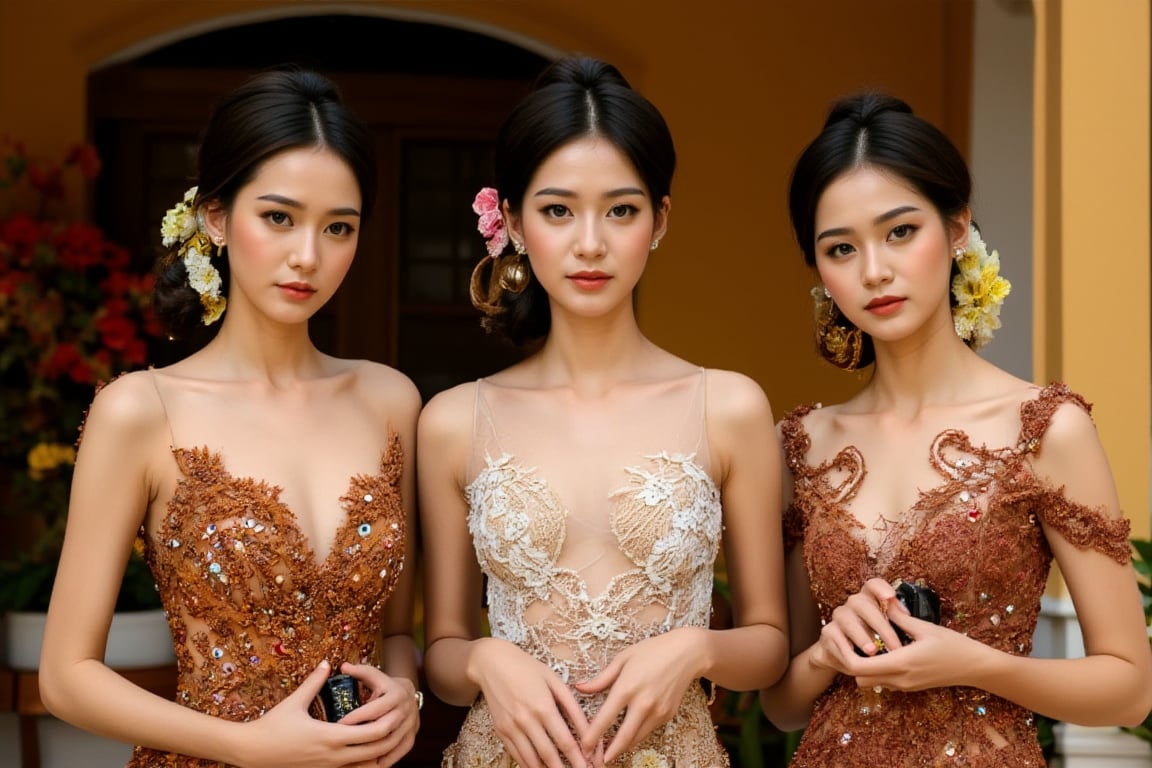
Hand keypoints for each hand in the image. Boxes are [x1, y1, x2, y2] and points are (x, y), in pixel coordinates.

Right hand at [238, 661, 395, 767]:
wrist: (252, 753)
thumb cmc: (272, 726)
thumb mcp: (294, 701)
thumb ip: (314, 681)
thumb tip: (327, 663)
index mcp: (331, 737)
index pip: (371, 733)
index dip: (386, 723)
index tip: (393, 711)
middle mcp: (333, 756)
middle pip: (374, 752)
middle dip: (388, 739)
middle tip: (396, 723)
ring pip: (364, 766)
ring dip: (376, 753)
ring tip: (382, 737)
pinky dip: (361, 763)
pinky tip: (363, 751)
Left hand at [334, 663, 419, 767]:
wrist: (408, 692)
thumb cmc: (384, 684)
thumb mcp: (373, 675)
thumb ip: (359, 671)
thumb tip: (342, 666)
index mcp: (397, 693)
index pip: (377, 707)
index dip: (359, 716)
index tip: (340, 723)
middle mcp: (407, 709)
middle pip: (387, 726)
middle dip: (364, 735)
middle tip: (344, 741)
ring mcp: (411, 724)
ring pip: (393, 740)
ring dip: (375, 749)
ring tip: (354, 755)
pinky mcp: (412, 736)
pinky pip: (402, 750)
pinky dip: (388, 758)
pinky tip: (372, 764)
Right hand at [472, 638, 591, 767]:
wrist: (492, 663)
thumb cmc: (527, 668)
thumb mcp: (554, 680)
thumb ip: (571, 706)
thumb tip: (587, 729)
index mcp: (543, 706)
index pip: (565, 741)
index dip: (578, 758)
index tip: (588, 767)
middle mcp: (526, 720)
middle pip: (549, 755)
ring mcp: (511, 728)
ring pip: (531, 761)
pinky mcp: (501, 731)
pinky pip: (517, 756)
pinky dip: (529, 766)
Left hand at [574, 628, 704, 763]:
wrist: (687, 653)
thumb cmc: (652, 651)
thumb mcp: (623, 659)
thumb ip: (601, 678)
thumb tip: (579, 687)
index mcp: (627, 687)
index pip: (605, 719)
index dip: (592, 736)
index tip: (583, 746)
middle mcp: (643, 703)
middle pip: (623, 737)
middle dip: (609, 753)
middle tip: (597, 761)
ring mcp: (657, 711)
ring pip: (636, 738)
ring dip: (622, 747)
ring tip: (609, 751)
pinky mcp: (667, 715)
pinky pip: (648, 730)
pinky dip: (636, 735)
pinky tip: (627, 734)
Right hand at [809, 577, 904, 674]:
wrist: (845, 657)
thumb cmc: (873, 641)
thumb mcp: (888, 633)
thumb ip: (897, 623)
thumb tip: (909, 618)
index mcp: (869, 600)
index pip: (873, 585)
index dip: (881, 588)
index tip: (890, 597)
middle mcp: (852, 604)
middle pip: (861, 603)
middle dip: (879, 625)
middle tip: (894, 646)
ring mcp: (839, 616)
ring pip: (847, 620)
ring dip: (861, 637)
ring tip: (873, 651)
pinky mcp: (827, 631)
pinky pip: (835, 638)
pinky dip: (846, 650)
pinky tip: (855, 660)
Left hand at [851, 610, 981, 692]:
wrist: (975, 667)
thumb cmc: (953, 645)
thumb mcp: (924, 627)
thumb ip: (899, 617)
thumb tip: (880, 601)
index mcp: (901, 663)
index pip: (859, 668)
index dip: (847, 654)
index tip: (846, 638)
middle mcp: (900, 679)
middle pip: (860, 679)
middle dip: (853, 662)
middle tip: (855, 641)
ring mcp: (905, 687)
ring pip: (871, 682)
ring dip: (866, 667)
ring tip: (870, 644)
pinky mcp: (910, 688)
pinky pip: (884, 682)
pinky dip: (878, 671)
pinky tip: (884, 652)